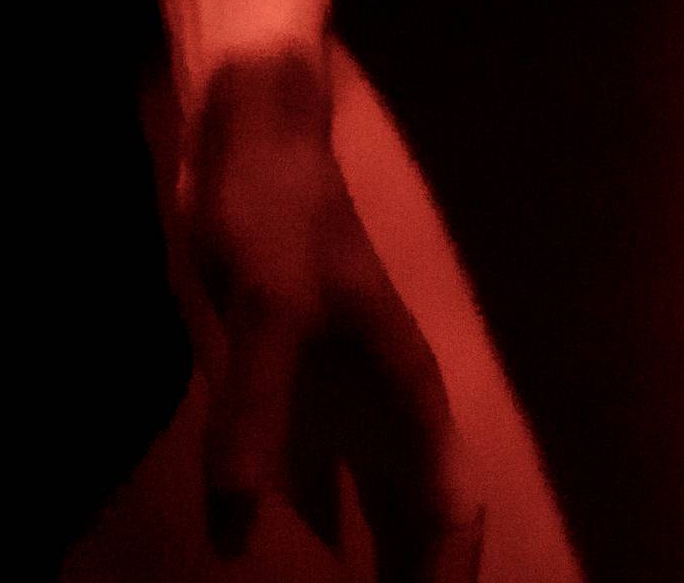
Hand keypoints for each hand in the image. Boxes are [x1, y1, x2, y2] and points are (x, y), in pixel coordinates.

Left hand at [180, 48, 482, 582]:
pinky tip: (278, 554)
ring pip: (378, 508)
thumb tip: (234, 531)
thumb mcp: (266, 314)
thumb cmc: (277, 218)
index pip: (450, 508)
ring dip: (375, 561)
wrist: (252, 143)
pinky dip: (310, 527)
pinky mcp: (294, 392)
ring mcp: (343, 403)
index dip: (449, 575)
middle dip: (419, 576)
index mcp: (407, 394)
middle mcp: (387, 409)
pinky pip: (316, 482)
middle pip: (422, 521)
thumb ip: (254, 417)